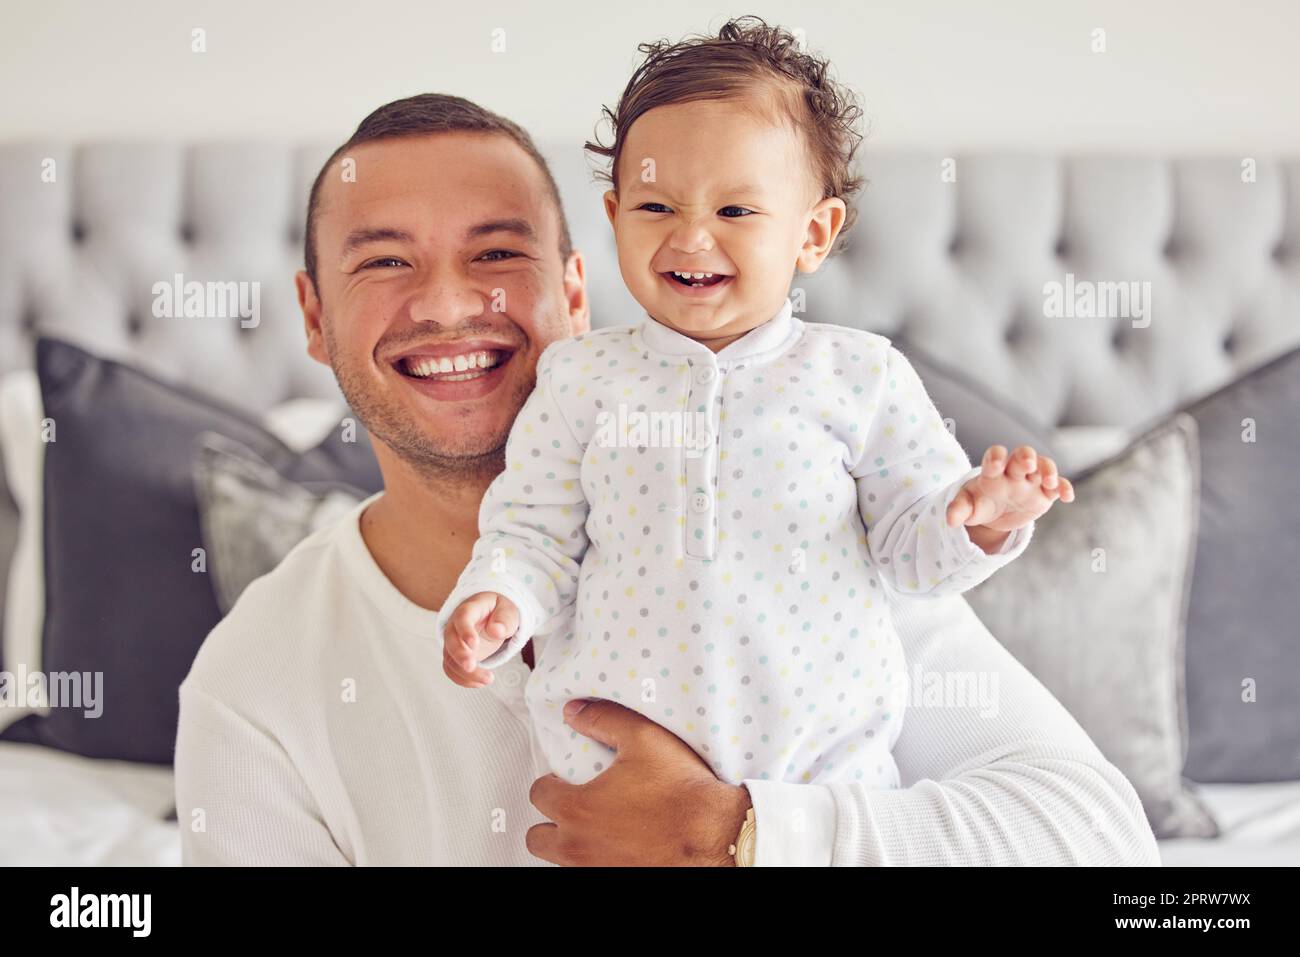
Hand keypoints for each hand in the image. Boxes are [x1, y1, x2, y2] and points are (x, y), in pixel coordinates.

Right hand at [441, 591, 518, 688]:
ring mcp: (454, 641)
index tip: (474, 645)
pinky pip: (452, 669)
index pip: (462, 617)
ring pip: (450, 659)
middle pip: (451, 640)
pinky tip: (480, 683)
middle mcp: (456, 625)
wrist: (492, 615)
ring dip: (466, 673)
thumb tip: (496, 631)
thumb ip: (505, 619)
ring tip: (488, 679)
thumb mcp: (508, 610)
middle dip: (460, 656)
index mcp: (470, 609)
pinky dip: (464, 679)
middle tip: (471, 666)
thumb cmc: (499, 610)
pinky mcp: (455, 656)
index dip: (465, 631)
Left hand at [525, 699, 751, 865]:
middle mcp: (579, 847)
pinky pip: (591, 871)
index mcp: (578, 809)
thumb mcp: (642, 738)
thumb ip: (602, 719)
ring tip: (597, 827)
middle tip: (574, 808)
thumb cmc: (681, 789)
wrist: (716, 835)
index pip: (537, 795)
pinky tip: (618, 844)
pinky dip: (596, 859)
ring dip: (570, 844)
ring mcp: (597, 870)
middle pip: (536, 839)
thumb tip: (573, 711)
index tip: (567, 780)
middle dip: (548, 822)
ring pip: (561, 861)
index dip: (551, 783)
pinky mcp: (618, 880)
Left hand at [946, 445, 1073, 541]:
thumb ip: (958, 510)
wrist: (995, 513)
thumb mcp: (967, 507)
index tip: (996, 463)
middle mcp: (1013, 472)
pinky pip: (1058, 486)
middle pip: (1022, 455)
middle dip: (1025, 456)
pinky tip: (1067, 497)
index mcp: (993, 471)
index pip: (995, 456)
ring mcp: (1031, 481)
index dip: (996, 457)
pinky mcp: (1045, 493)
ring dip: (1048, 470)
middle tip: (1027, 464)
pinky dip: (1064, 488)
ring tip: (1048, 482)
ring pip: (1044, 466)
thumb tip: (950, 520)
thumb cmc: (979, 503)